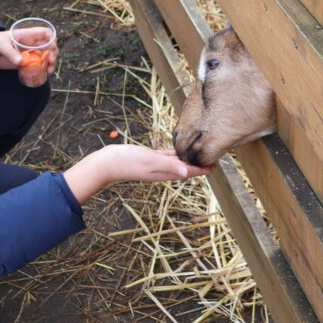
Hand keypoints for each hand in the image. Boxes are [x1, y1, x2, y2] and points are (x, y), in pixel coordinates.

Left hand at [0, 30, 58, 73]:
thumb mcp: (0, 45)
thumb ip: (10, 53)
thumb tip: (21, 62)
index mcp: (27, 35)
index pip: (45, 33)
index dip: (52, 39)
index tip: (51, 48)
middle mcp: (30, 44)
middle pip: (48, 47)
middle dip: (53, 54)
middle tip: (50, 62)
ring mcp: (27, 54)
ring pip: (44, 58)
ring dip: (49, 64)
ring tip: (48, 71)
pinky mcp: (22, 64)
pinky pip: (35, 67)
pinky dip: (40, 71)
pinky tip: (41, 75)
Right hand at [63, 144, 211, 203]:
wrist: (107, 162)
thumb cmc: (127, 162)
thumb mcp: (150, 161)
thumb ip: (169, 165)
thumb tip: (187, 172)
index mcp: (164, 173)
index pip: (187, 171)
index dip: (201, 169)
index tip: (215, 165)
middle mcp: (162, 170)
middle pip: (185, 167)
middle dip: (198, 164)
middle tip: (212, 157)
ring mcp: (155, 165)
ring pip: (176, 161)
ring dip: (188, 158)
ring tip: (199, 153)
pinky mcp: (148, 158)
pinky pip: (166, 156)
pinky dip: (174, 154)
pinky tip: (178, 149)